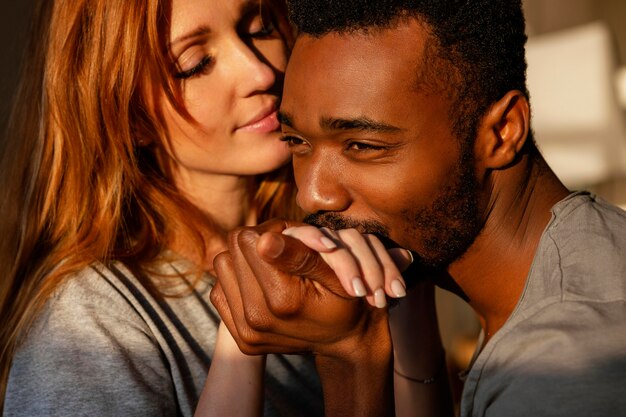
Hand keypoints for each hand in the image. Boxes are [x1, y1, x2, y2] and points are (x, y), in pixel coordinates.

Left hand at [210, 218, 393, 416]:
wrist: (343, 338)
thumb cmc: (345, 296)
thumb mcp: (335, 273)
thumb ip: (300, 254)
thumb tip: (263, 240)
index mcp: (282, 300)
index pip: (247, 240)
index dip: (271, 231)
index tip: (292, 239)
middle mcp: (257, 319)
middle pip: (232, 249)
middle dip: (256, 243)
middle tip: (283, 251)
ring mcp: (246, 333)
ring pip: (222, 266)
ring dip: (244, 261)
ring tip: (272, 268)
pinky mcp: (240, 339)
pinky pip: (219, 291)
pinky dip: (239, 283)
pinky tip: (263, 288)